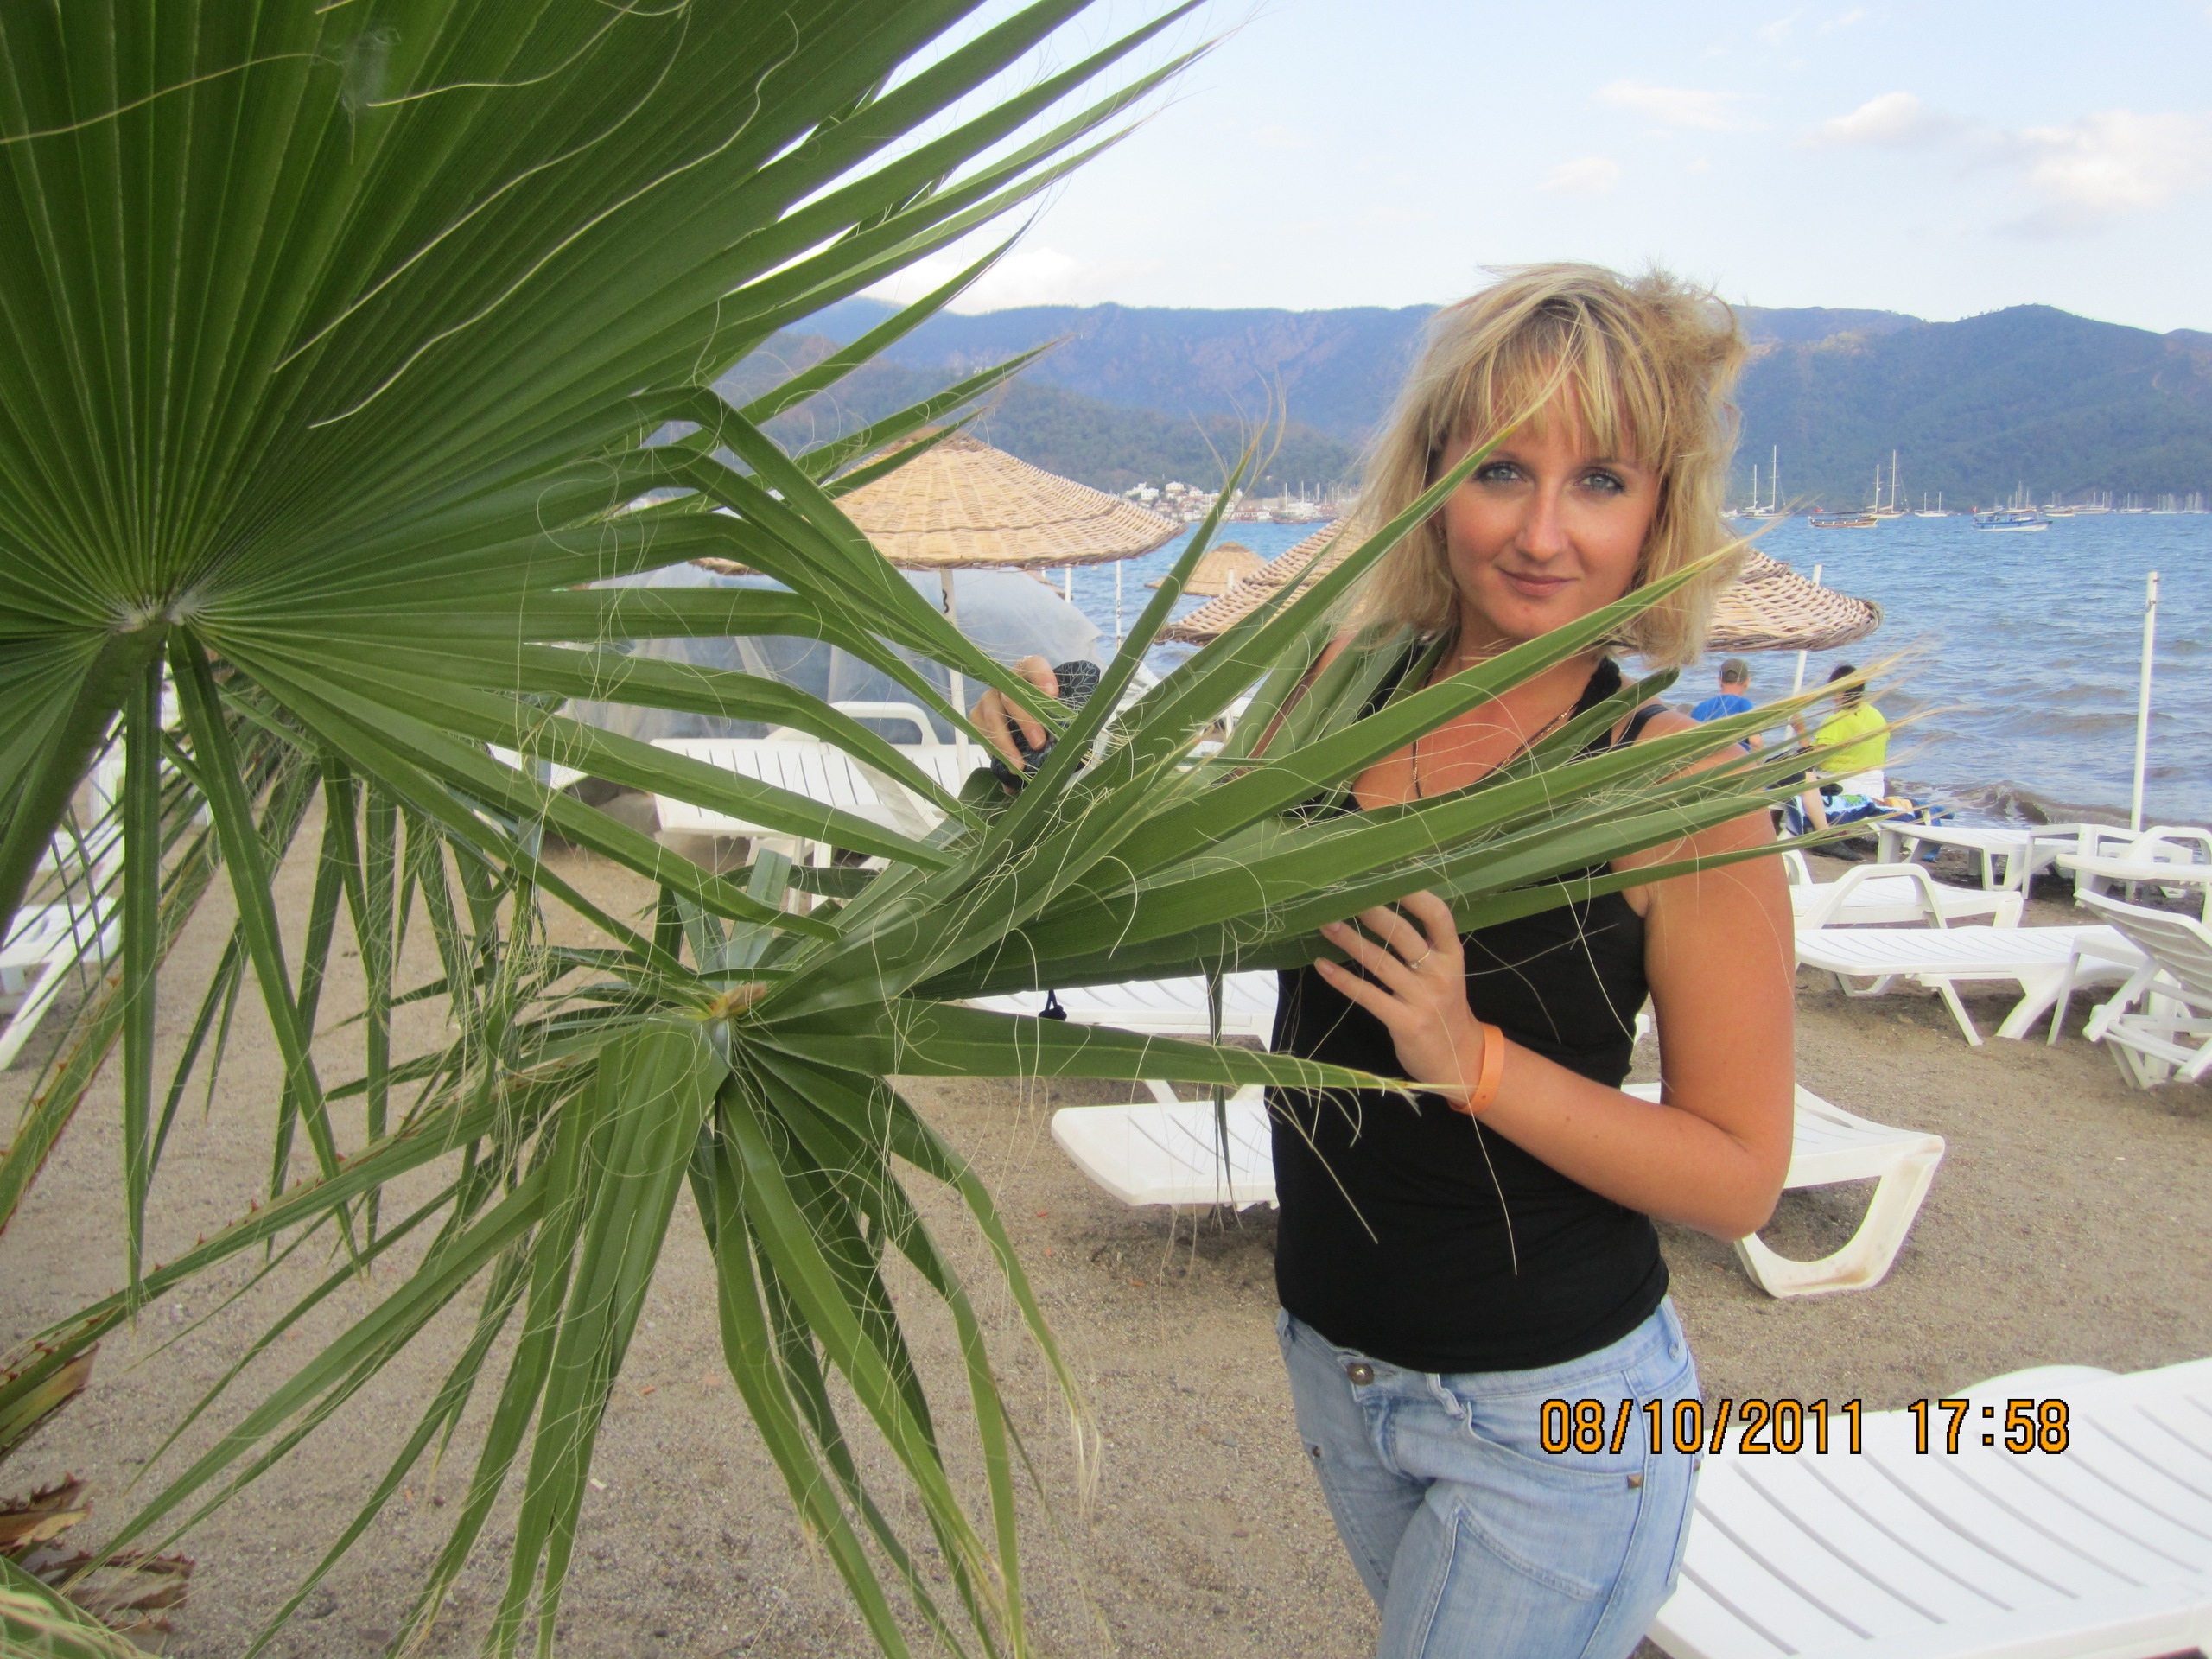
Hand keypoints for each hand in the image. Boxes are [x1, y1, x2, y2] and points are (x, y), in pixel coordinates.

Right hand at [969, 655, 1056, 769]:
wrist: (1026, 728)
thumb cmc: (1046, 716)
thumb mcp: (1057, 711)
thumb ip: (1063, 715)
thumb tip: (1077, 731)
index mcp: (1029, 673)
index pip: (1033, 665)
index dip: (1041, 676)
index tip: (1053, 695)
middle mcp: (1005, 682)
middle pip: (1011, 696)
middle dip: (1026, 720)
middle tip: (1039, 743)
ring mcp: (989, 697)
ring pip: (992, 715)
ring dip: (1006, 742)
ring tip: (1019, 764)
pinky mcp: (977, 715)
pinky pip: (980, 731)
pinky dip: (993, 749)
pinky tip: (1005, 763)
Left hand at [1314, 890, 1489, 1104]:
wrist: (1461, 1060)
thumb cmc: (1445, 1009)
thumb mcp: (1446, 974)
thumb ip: (1425, 947)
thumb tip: (1383, 910)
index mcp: (1452, 956)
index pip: (1438, 916)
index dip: (1414, 895)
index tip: (1387, 878)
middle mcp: (1440, 973)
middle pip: (1403, 935)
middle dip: (1371, 912)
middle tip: (1344, 895)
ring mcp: (1423, 999)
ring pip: (1380, 962)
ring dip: (1349, 940)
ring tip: (1325, 924)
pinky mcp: (1405, 1022)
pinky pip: (1368, 995)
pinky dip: (1343, 979)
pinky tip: (1323, 965)